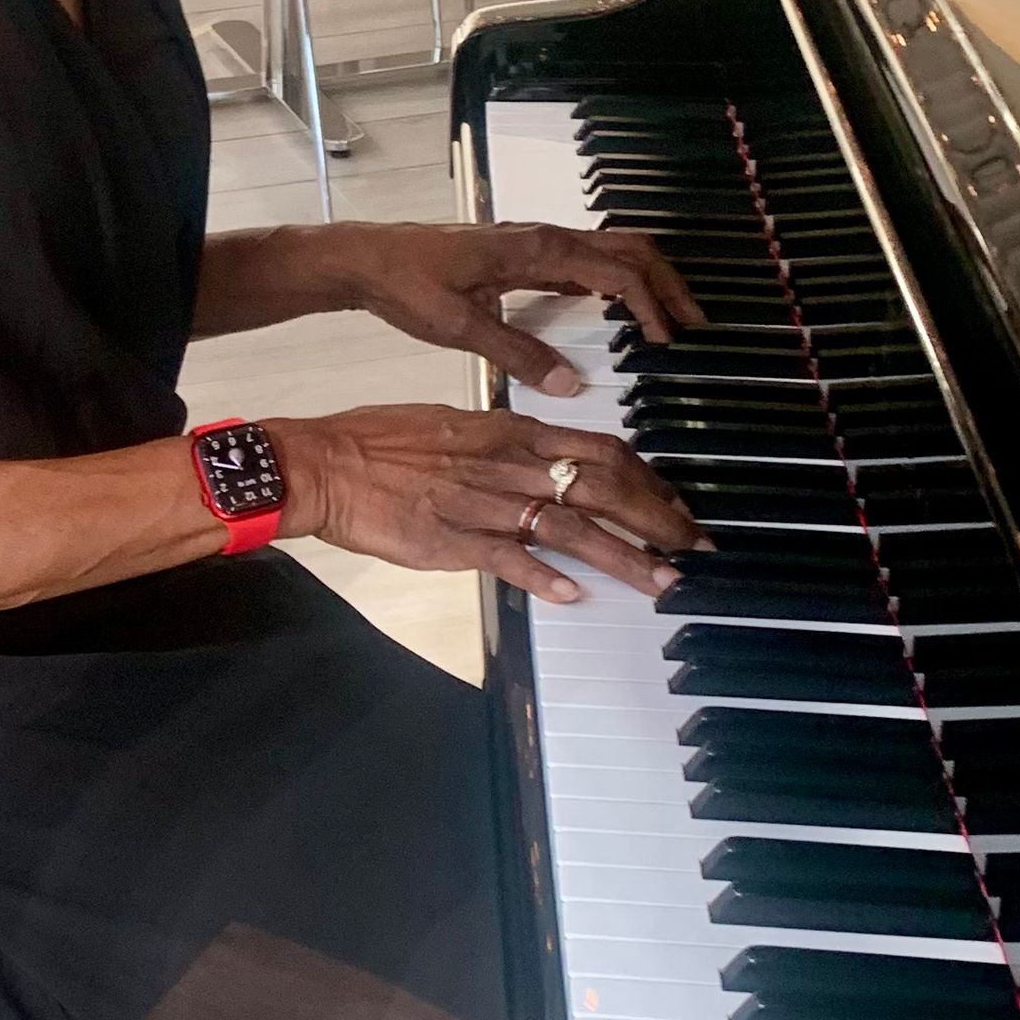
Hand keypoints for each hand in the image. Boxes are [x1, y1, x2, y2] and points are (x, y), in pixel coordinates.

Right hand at [272, 405, 696, 605]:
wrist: (327, 461)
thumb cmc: (383, 441)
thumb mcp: (457, 424)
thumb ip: (509, 441)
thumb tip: (549, 454)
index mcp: (510, 432)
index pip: (599, 450)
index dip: (648, 478)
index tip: (675, 504)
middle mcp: (507, 464)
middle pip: (602, 488)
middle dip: (656, 519)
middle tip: (693, 549)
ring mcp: (481, 503)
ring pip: (569, 526)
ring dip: (622, 556)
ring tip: (661, 582)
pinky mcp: (452, 540)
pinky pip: (507, 558)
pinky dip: (543, 576)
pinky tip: (574, 595)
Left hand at [323, 219, 702, 395]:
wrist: (368, 258)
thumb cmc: (408, 285)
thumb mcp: (461, 328)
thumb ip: (517, 354)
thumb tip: (568, 385)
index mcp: (537, 250)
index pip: (617, 271)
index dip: (649, 305)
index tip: (666, 342)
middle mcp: (544, 237)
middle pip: (629, 248)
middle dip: (668, 284)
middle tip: (694, 325)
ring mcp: (536, 241)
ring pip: (611, 247)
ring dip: (646, 278)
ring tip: (669, 317)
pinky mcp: (525, 252)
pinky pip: (586, 258)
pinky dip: (616, 279)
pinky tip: (619, 310)